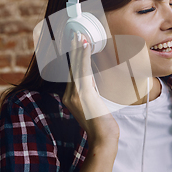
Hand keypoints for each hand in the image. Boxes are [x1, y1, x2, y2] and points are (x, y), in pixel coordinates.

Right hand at [62, 31, 118, 148]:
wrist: (103, 138)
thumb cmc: (101, 124)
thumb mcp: (93, 104)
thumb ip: (89, 91)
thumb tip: (91, 79)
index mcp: (70, 97)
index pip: (70, 73)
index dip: (72, 57)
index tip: (74, 44)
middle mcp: (69, 95)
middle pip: (70, 67)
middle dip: (72, 49)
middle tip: (73, 33)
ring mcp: (74, 94)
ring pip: (76, 66)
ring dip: (78, 49)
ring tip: (78, 35)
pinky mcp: (83, 93)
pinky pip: (83, 70)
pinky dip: (84, 56)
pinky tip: (85, 45)